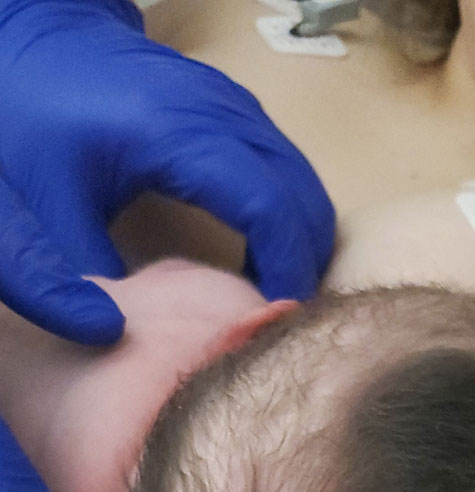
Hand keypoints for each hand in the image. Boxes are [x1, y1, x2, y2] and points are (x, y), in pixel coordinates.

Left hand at [0, 0, 335, 307]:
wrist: (36, 42)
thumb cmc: (37, 118)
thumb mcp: (50, 205)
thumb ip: (83, 274)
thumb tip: (120, 334)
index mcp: (178, 134)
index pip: (265, 204)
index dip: (285, 266)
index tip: (280, 318)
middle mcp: (221, 112)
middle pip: (301, 193)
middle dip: (305, 260)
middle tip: (285, 317)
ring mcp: (233, 104)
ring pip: (302, 178)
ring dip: (302, 237)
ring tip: (276, 291)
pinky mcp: (235, 108)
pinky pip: (287, 165)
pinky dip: (290, 212)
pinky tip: (262, 251)